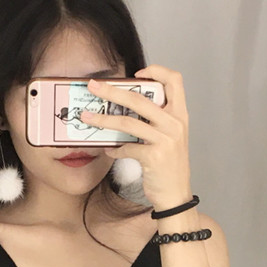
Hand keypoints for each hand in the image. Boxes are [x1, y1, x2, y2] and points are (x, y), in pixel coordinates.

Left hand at [80, 64, 191, 209]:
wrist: (176, 196)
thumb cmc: (169, 166)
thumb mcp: (171, 137)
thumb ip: (157, 120)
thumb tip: (126, 106)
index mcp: (180, 114)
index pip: (175, 80)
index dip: (156, 71)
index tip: (136, 74)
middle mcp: (175, 123)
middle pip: (139, 98)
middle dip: (112, 90)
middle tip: (93, 87)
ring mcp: (165, 140)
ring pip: (128, 122)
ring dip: (103, 119)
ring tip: (87, 117)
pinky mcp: (154, 156)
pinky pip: (126, 147)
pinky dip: (114, 149)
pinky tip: (108, 151)